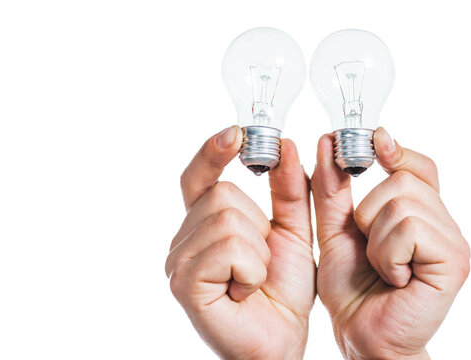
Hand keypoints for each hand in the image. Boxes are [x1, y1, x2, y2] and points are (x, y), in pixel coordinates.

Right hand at [165, 126, 315, 359]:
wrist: (281, 341)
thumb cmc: (281, 291)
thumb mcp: (292, 231)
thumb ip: (289, 190)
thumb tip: (285, 146)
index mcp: (205, 223)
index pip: (198, 177)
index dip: (213, 152)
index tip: (236, 133)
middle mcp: (184, 238)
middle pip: (223, 194)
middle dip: (258, 226)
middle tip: (259, 263)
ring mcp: (178, 260)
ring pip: (228, 218)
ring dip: (258, 252)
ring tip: (252, 278)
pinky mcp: (183, 283)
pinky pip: (228, 248)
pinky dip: (251, 269)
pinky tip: (245, 291)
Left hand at [311, 127, 469, 359]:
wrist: (364, 338)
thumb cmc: (354, 289)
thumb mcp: (335, 230)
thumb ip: (333, 189)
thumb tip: (330, 141)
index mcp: (423, 214)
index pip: (419, 167)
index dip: (397, 151)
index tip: (374, 141)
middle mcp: (445, 224)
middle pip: (403, 180)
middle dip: (369, 214)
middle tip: (373, 251)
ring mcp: (454, 242)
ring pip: (402, 203)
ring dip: (376, 240)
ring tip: (384, 269)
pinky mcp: (455, 261)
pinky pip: (408, 229)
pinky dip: (387, 255)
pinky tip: (395, 279)